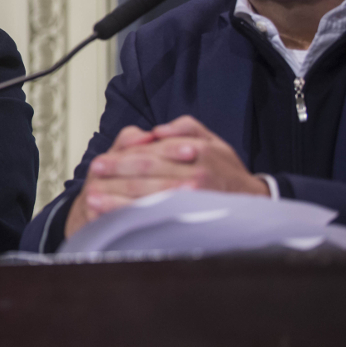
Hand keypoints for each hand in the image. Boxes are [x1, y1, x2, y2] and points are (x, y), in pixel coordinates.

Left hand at [64, 115, 267, 238]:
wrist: (255, 202)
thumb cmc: (226, 169)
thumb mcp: (213, 139)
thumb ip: (186, 127)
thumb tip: (157, 130)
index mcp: (197, 151)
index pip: (151, 154)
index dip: (122, 159)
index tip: (100, 163)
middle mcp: (196, 175)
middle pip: (147, 174)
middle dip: (115, 177)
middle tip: (91, 180)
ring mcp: (195, 199)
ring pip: (149, 198)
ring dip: (118, 200)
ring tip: (93, 201)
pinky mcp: (194, 218)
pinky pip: (160, 217)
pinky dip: (136, 217)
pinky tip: (117, 219)